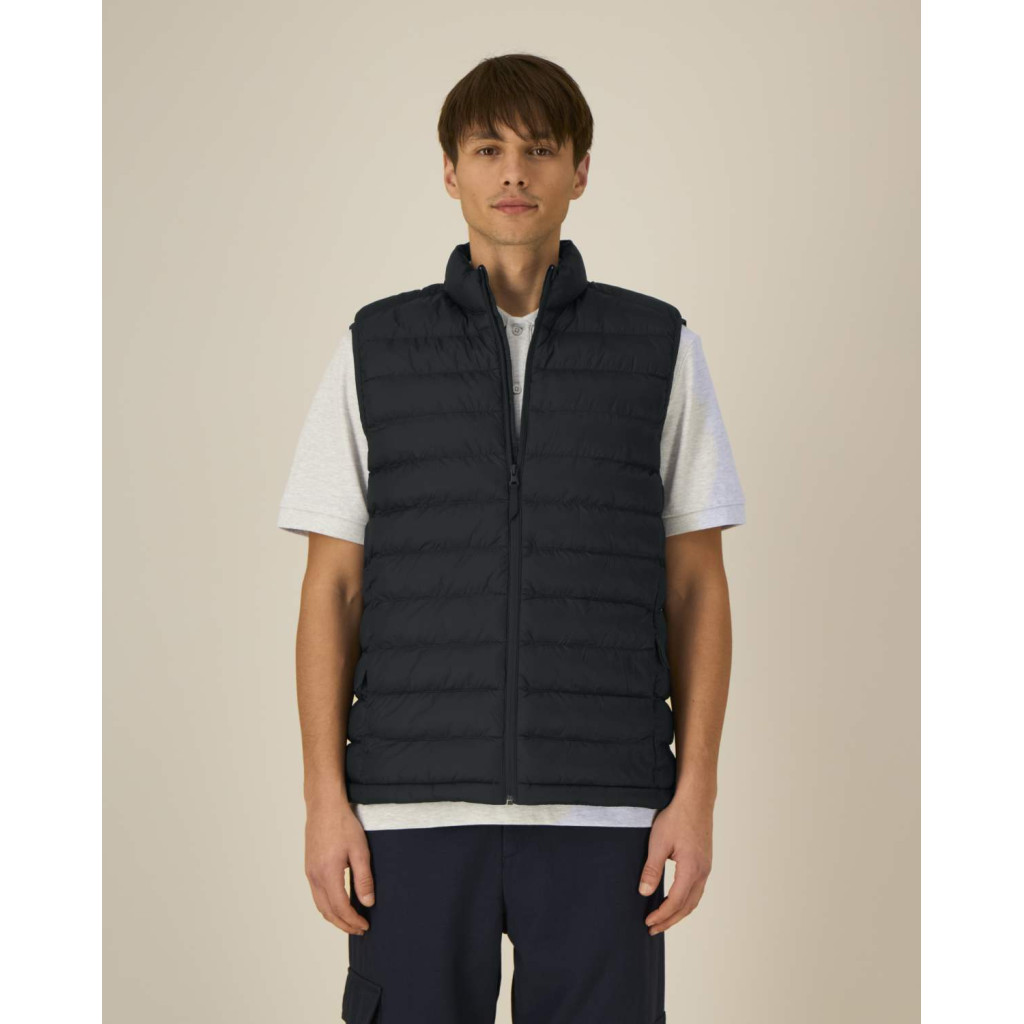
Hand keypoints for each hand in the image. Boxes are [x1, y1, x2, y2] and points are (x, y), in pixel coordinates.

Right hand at [305, 800, 374, 933]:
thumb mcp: (360, 850)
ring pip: (320, 905)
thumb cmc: (343, 824)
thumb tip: (368, 903)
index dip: (353, 920)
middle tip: (359, 929)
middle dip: (343, 924)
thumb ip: (364, 879)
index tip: (365, 926)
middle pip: (327, 911)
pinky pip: (316, 894)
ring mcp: (309, 872)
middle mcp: (314, 876)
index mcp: (328, 873)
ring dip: (334, 917)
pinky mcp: (309, 867)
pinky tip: (338, 904)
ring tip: (350, 921)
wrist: (324, 806)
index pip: (340, 907)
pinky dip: (327, 905)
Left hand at [638, 794, 712, 934]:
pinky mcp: (704, 862)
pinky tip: (675, 899)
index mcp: (691, 869)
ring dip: (679, 912)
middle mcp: (702, 872)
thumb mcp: (659, 843)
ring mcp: (706, 867)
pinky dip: (685, 901)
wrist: (695, 800)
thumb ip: (652, 869)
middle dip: (670, 919)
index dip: (662, 915)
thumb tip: (644, 892)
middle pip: (687, 906)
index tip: (648, 922)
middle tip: (653, 928)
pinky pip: (696, 889)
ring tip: (663, 919)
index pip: (676, 901)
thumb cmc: (677, 818)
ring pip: (694, 899)